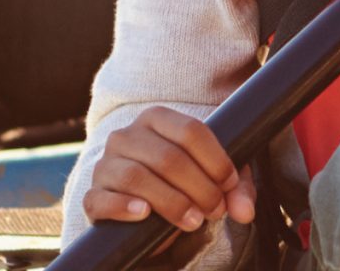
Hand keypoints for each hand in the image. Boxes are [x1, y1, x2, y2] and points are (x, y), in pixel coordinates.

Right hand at [84, 108, 255, 236]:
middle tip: (216, 210)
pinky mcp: (93, 196)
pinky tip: (145, 215)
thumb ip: (236, 190)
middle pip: (168, 157)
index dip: (216, 160)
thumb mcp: (214, 180)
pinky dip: (124, 207)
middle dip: (199, 187)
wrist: (145, 210)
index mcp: (156, 119)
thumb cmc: (183, 185)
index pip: (191, 131)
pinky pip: (103, 199)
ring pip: (137, 177)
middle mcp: (126, 136)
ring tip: (194, 221)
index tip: (230, 184)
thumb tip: (245, 211)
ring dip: (172, 202)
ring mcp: (106, 165)